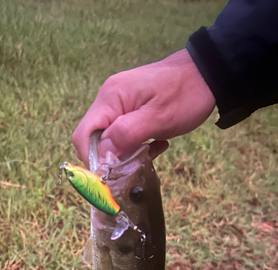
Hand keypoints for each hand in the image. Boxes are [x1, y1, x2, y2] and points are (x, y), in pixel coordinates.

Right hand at [72, 49, 215, 166]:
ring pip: (110, 138)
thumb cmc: (186, 94)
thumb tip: (101, 155)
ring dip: (127, 151)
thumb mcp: (158, 118)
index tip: (110, 173)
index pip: (83, 135)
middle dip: (111, 156)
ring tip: (151, 150)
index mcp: (110, 99)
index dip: (92, 158)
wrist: (208, 73)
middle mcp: (109, 99)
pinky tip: (156, 143)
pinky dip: (137, 144)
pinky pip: (124, 133)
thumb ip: (126, 135)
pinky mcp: (132, 109)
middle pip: (94, 138)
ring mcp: (120, 103)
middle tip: (136, 161)